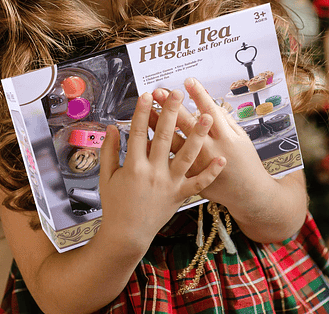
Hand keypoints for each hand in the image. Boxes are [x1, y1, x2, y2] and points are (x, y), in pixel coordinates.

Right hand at [98, 89, 225, 249]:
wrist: (126, 236)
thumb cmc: (115, 205)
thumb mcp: (106, 177)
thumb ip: (108, 151)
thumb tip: (112, 127)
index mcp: (133, 166)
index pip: (138, 132)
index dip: (142, 112)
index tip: (148, 94)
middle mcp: (152, 173)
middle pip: (164, 137)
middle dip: (171, 113)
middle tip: (178, 94)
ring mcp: (169, 184)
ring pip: (186, 156)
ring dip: (198, 135)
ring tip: (207, 116)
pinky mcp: (180, 195)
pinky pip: (198, 184)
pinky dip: (211, 172)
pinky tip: (222, 160)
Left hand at [151, 78, 268, 211]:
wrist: (249, 195)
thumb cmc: (247, 164)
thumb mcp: (242, 138)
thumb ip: (226, 120)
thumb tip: (210, 104)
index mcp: (225, 137)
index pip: (209, 110)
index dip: (198, 94)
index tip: (188, 81)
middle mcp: (209, 150)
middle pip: (186, 124)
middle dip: (171, 106)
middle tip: (159, 91)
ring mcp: (198, 165)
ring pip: (174, 143)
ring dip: (160, 125)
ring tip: (148, 110)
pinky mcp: (189, 178)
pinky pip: (170, 163)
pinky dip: (158, 152)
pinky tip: (146, 140)